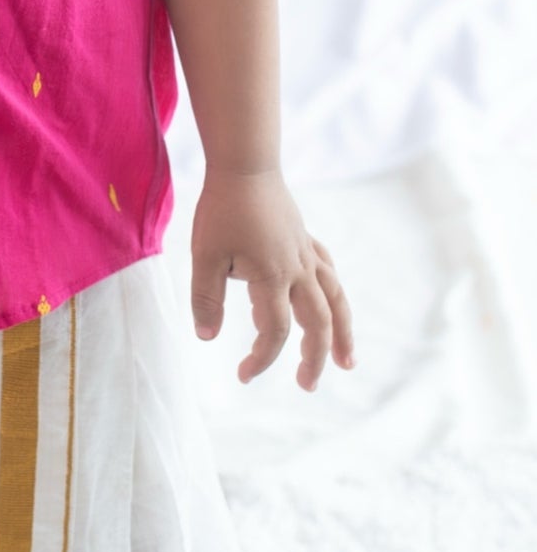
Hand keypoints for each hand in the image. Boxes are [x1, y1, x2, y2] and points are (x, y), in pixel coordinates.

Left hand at [189, 167, 354, 389]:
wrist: (245, 165)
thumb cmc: (222, 209)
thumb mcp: (205, 255)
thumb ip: (206, 298)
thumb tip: (206, 337)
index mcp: (273, 278)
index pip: (275, 332)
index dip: (262, 359)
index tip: (243, 376)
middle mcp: (298, 270)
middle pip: (317, 323)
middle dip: (315, 358)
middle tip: (307, 385)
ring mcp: (306, 254)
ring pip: (335, 299)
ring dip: (343, 332)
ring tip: (347, 361)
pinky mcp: (305, 240)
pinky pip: (328, 272)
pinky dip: (333, 292)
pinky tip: (331, 302)